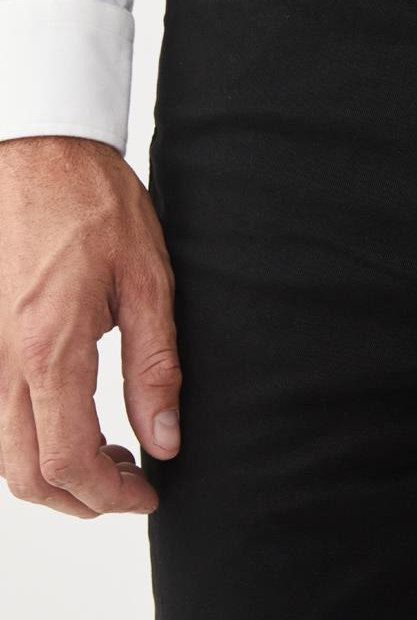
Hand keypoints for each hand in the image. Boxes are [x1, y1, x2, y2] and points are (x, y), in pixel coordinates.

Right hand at [0, 135, 180, 517]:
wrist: (39, 153)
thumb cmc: (94, 204)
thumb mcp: (148, 280)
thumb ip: (156, 366)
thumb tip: (166, 436)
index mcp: (49, 349)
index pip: (67, 460)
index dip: (110, 494)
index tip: (149, 493)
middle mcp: (1, 361)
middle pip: (24, 473)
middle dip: (80, 498)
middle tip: (132, 485)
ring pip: (0, 451)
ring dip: (51, 472)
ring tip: (111, 455)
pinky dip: (28, 438)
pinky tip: (72, 420)